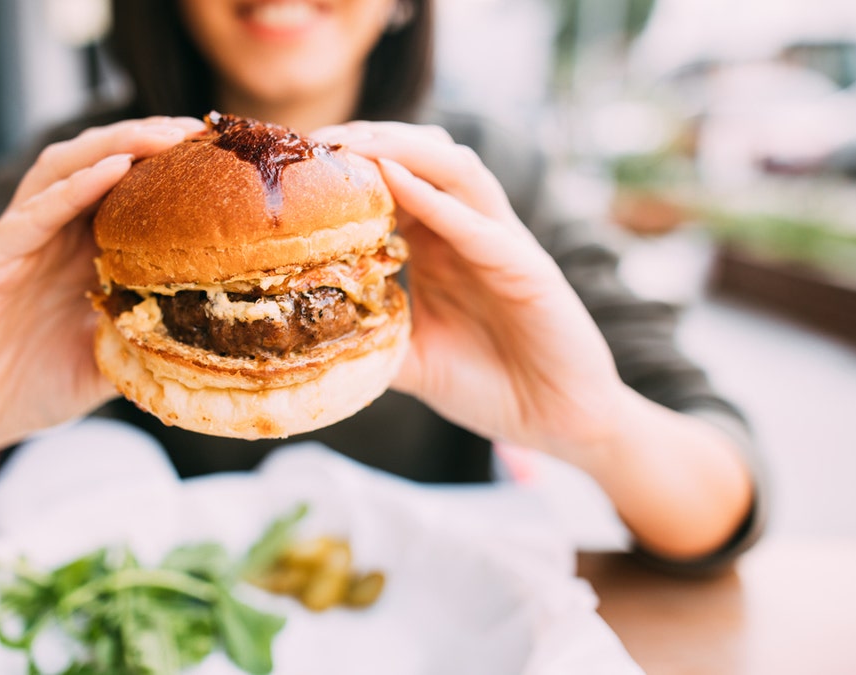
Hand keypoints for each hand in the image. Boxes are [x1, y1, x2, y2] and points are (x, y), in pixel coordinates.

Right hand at [0, 116, 205, 465]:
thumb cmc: (26, 391)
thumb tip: (207, 337)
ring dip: (112, 147)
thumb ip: (143, 341)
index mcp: (78, 257)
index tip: (216, 158)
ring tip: (159, 135)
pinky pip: (31, 215)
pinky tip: (111, 170)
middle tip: (196, 130)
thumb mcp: (103, 364)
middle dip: (145, 141)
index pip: (126, 195)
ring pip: (62, 172)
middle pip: (97, 166)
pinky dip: (71, 189)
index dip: (167, 172)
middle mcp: (49, 238)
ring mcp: (14, 244)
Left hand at [312, 122, 629, 461]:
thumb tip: (307, 340)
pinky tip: (394, 181)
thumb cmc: (489, 387)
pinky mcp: (529, 268)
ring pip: (455, 169)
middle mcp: (471, 231)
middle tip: (313, 142)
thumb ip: (371, 339)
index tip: (297, 163)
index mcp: (441, 245)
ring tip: (350, 144)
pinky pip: (478, 225)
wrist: (558, 423)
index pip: (395, 182)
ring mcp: (503, 244)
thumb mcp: (412, 360)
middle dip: (369, 140)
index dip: (350, 166)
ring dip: (401, 149)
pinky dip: (435, 200)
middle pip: (423, 157)